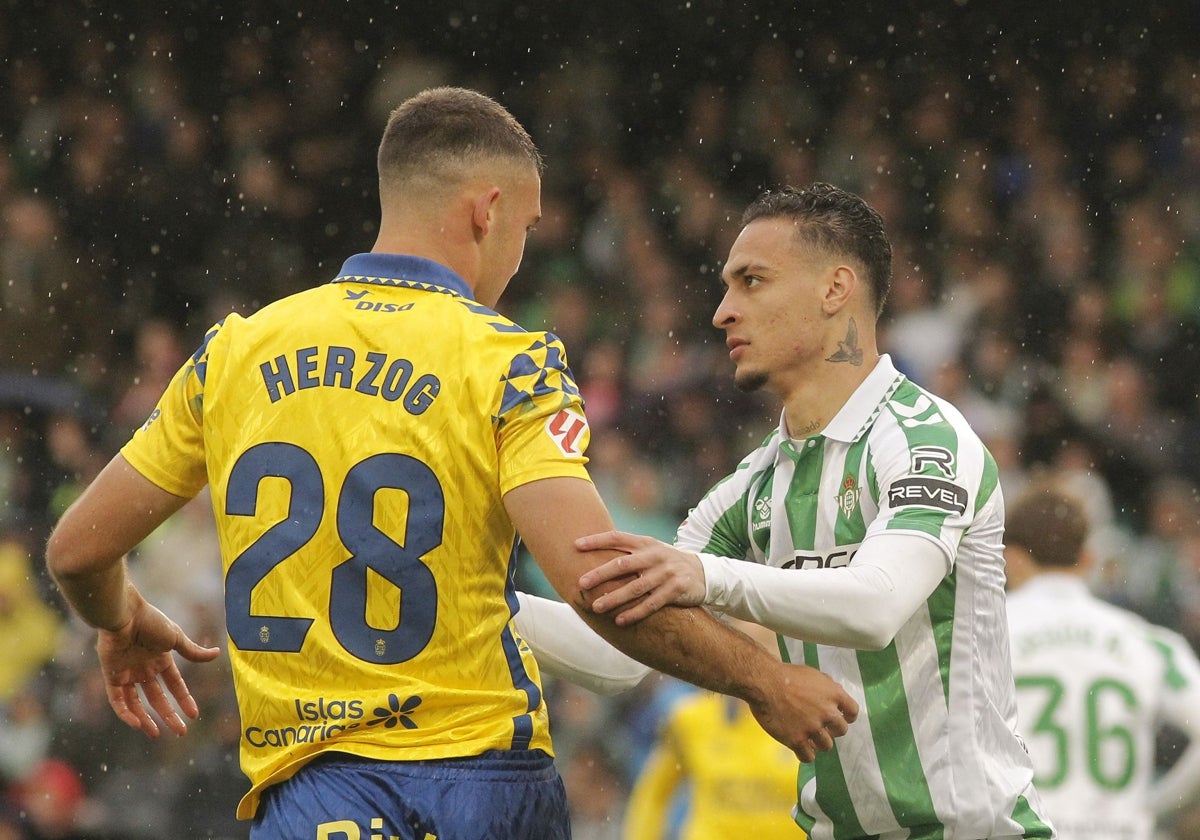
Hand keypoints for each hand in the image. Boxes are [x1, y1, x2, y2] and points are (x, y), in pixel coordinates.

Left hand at [96, 595, 220, 737]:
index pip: (175, 684)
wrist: (124, 614)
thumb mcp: (176, 638)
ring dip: (146, 719)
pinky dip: (126, 713)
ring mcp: (127, 673)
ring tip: (156, 733)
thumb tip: (217, 654)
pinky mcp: (111, 676)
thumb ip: (193, 651)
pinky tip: (137, 723)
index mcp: (161, 659)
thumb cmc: (151, 622)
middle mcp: (144, 669)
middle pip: (158, 698)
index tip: (194, 715)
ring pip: (137, 703)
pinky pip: (117, 700)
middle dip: (169, 715)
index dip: (184, 699)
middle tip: (180, 732)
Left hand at [576, 531, 705, 623]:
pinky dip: (635, 613)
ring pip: (636, 588)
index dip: (596, 540)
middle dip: (600, 574)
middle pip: (623, 564)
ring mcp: (666, 573)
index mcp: (645, 543)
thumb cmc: (665, 562)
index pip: (617, 538)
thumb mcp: (650, 550)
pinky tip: (620, 620)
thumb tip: (592, 555)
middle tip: (581, 583)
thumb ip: (628, 552)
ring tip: (597, 607)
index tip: (575, 545)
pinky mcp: (676, 590)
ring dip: (614, 598)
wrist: (703, 572)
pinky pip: (652, 604)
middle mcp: (655, 556)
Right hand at [750, 662, 859, 762]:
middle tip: (820, 727)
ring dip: (818, 742)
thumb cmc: (785, 675)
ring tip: (808, 737)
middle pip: (841, 731)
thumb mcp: (812, 674)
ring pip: (826, 746)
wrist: (764, 683)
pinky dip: (804, 754)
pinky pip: (808, 757)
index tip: (842, 718)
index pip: (853, 712)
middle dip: (832, 730)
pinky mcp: (797, 740)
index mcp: (833, 694)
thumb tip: (837, 693)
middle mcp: (827, 713)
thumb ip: (827, 686)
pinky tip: (798, 747)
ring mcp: (812, 728)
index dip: (848, 717)